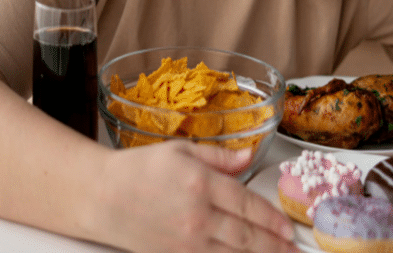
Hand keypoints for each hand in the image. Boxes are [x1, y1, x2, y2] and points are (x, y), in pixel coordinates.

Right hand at [95, 140, 298, 252]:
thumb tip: (250, 156)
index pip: (248, 205)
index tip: (288, 227)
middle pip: (246, 236)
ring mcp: (185, 242)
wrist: (99, 196)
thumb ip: (220, 156)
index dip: (272, 218)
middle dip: (275, 245)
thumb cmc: (137, 170)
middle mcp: (196, 216)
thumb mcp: (181, 150)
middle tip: (293, 250)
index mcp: (201, 184)